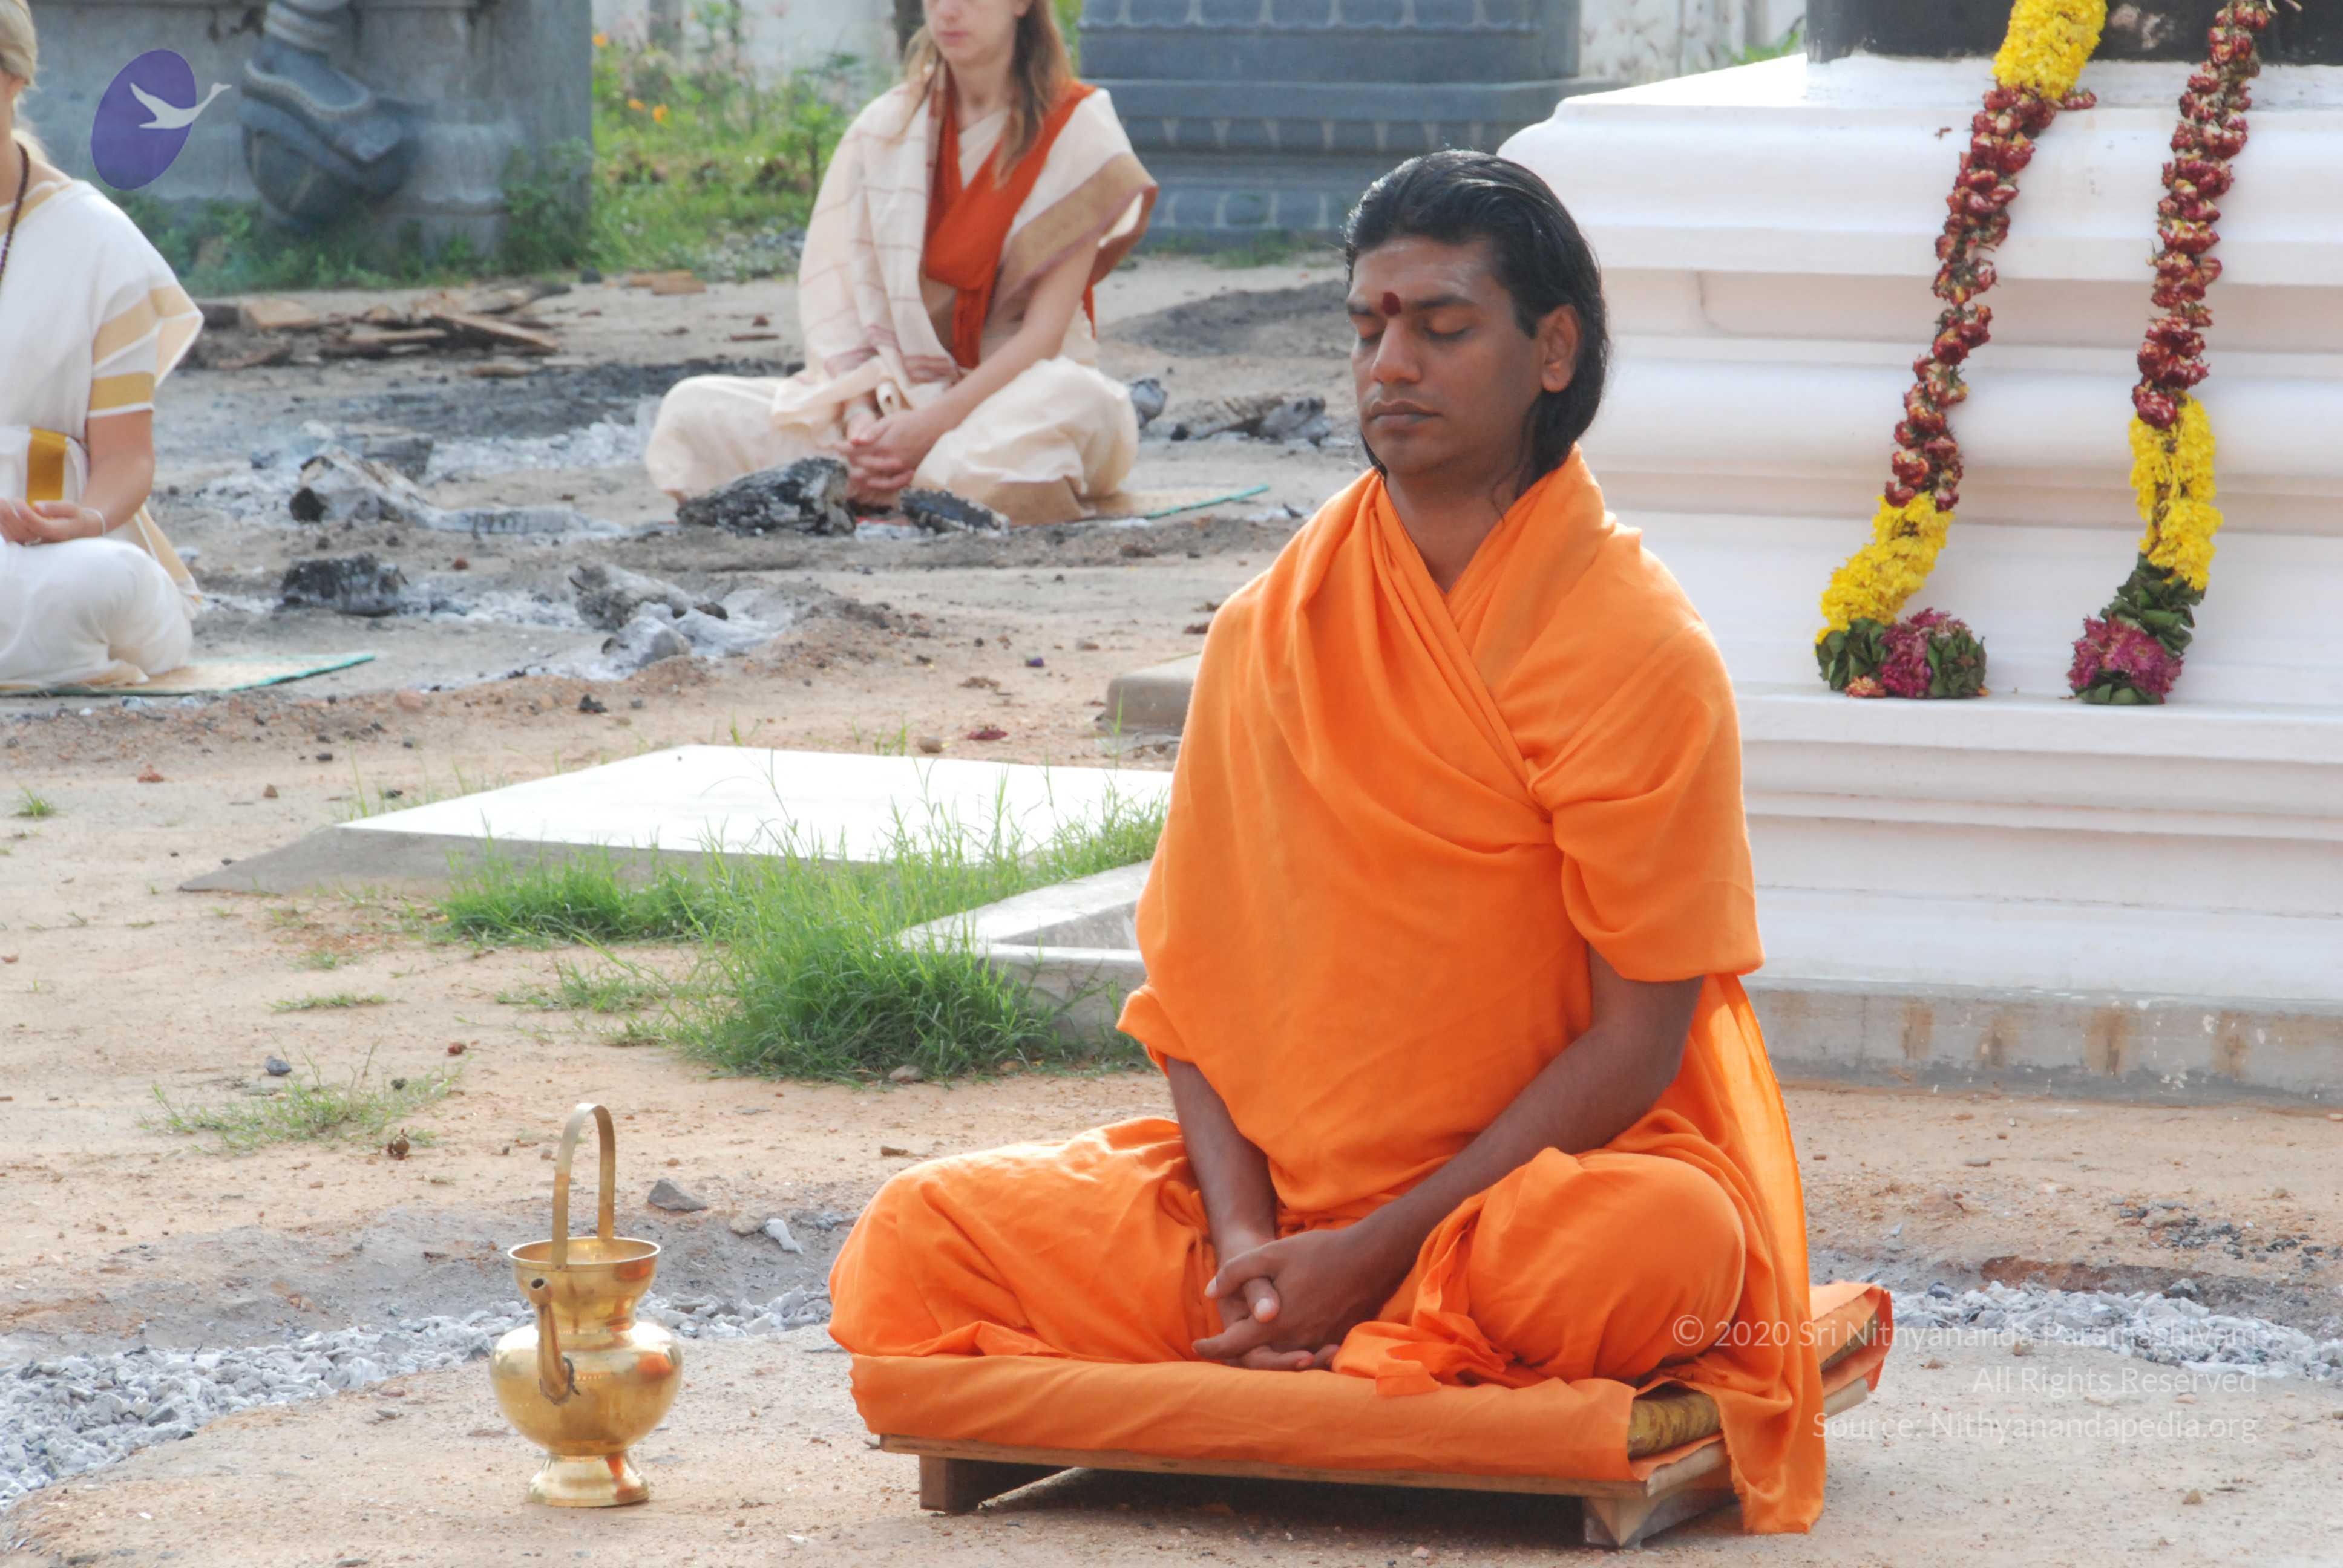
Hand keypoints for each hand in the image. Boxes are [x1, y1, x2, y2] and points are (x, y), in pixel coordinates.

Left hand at [0, 498, 102, 544]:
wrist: (77, 533)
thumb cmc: (73, 518)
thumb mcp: (70, 508)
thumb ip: (55, 508)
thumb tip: (35, 506)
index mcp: (59, 533)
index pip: (39, 526)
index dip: (26, 514)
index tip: (17, 500)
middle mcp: (47, 543)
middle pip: (23, 534)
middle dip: (9, 517)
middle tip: (2, 500)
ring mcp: (36, 547)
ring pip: (15, 539)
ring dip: (3, 523)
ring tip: (0, 503)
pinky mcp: (27, 546)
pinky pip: (12, 540)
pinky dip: (3, 528)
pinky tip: (0, 515)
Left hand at [844, 409, 938, 504]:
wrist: (935, 427)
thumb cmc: (911, 420)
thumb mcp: (890, 420)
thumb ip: (872, 431)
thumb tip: (855, 441)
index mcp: (883, 444)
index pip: (856, 450)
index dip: (842, 448)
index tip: (833, 445)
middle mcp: (889, 459)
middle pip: (862, 464)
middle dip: (850, 461)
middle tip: (841, 459)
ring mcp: (899, 468)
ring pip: (874, 477)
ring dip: (860, 475)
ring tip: (851, 474)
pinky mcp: (908, 473)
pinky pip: (892, 484)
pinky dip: (880, 485)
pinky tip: (871, 483)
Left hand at [1192, 1225, 1409, 1368]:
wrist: (1369, 1258)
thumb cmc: (1318, 1253)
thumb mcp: (1271, 1254)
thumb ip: (1236, 1272)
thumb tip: (1210, 1291)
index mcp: (1274, 1323)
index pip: (1233, 1345)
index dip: (1212, 1348)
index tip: (1197, 1346)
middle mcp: (1295, 1341)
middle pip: (1258, 1359)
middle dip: (1238, 1355)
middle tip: (1222, 1346)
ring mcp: (1317, 1344)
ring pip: (1282, 1358)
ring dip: (1265, 1353)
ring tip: (1253, 1341)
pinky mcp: (1335, 1340)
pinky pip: (1307, 1355)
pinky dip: (1292, 1352)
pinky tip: (1288, 1339)